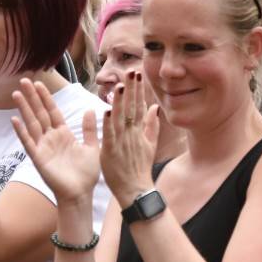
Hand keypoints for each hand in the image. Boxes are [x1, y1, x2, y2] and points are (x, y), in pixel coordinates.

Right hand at [12, 78, 100, 203]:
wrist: (81, 194)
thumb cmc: (87, 174)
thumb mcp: (93, 147)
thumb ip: (90, 129)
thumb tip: (91, 109)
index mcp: (64, 134)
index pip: (53, 111)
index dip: (46, 98)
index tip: (39, 83)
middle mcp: (51, 138)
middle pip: (39, 113)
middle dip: (32, 97)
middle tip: (23, 80)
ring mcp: (43, 147)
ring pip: (32, 124)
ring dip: (24, 109)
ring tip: (16, 94)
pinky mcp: (38, 158)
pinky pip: (28, 142)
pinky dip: (21, 131)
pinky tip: (15, 120)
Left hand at [100, 72, 158, 207]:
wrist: (136, 189)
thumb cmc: (140, 168)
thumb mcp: (150, 144)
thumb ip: (152, 125)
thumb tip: (154, 107)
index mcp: (139, 131)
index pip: (139, 106)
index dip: (138, 90)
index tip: (137, 74)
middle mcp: (132, 134)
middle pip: (132, 108)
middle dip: (132, 90)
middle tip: (132, 72)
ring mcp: (122, 142)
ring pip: (121, 119)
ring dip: (120, 102)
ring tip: (120, 86)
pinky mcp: (112, 151)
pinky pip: (110, 135)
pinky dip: (109, 123)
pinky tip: (107, 111)